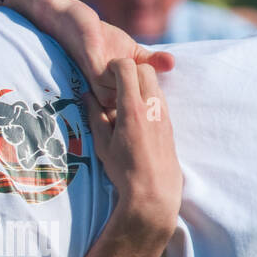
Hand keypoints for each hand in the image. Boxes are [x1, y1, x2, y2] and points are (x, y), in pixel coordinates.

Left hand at [43, 0, 173, 110]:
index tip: (162, 112)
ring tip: (138, 71)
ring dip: (130, 86)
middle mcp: (103, 91)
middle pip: (126, 109)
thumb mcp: (133, 51)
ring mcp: (95, 81)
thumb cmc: (101, 38)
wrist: (72, 18)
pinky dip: (119, 74)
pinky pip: (106, 81)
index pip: (134, 109)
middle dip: (143, 102)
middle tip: (154, 97)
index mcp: (114, 91)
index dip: (149, 110)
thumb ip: (151, 61)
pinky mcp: (90, 66)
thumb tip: (174, 64)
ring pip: (116, 98)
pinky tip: (127, 62)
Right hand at [88, 61, 181, 236]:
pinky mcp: (169, 123)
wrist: (154, 191)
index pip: (127, 66)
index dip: (115, 65)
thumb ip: (94, 115)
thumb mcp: (102, 144)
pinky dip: (148, 98)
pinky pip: (160, 98)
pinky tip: (137, 116)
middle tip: (115, 86)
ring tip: (125, 102)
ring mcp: (163, 113)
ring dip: (140, 84)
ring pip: (155, 82)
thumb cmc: (125, 170)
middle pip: (145, 69)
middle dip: (130, 70)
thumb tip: (86, 95)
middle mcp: (152, 106)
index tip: (106, 76)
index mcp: (132, 108)